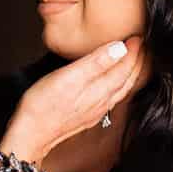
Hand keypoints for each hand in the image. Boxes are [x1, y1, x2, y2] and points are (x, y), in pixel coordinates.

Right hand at [0, 37, 144, 162]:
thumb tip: (120, 49)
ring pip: (121, 90)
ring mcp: (96, 110)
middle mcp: (103, 101)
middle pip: (128, 79)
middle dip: (137, 61)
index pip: (126, 67)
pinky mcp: (88, 116)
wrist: (31, 134)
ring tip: (132, 61)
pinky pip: (111, 98)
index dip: (134, 50)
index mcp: (101, 90)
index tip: (138, 37)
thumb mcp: (69, 77)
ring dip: (129, 74)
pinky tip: (112, 84)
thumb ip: (96, 62)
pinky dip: (118, 86)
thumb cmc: (43, 105)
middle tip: (141, 46)